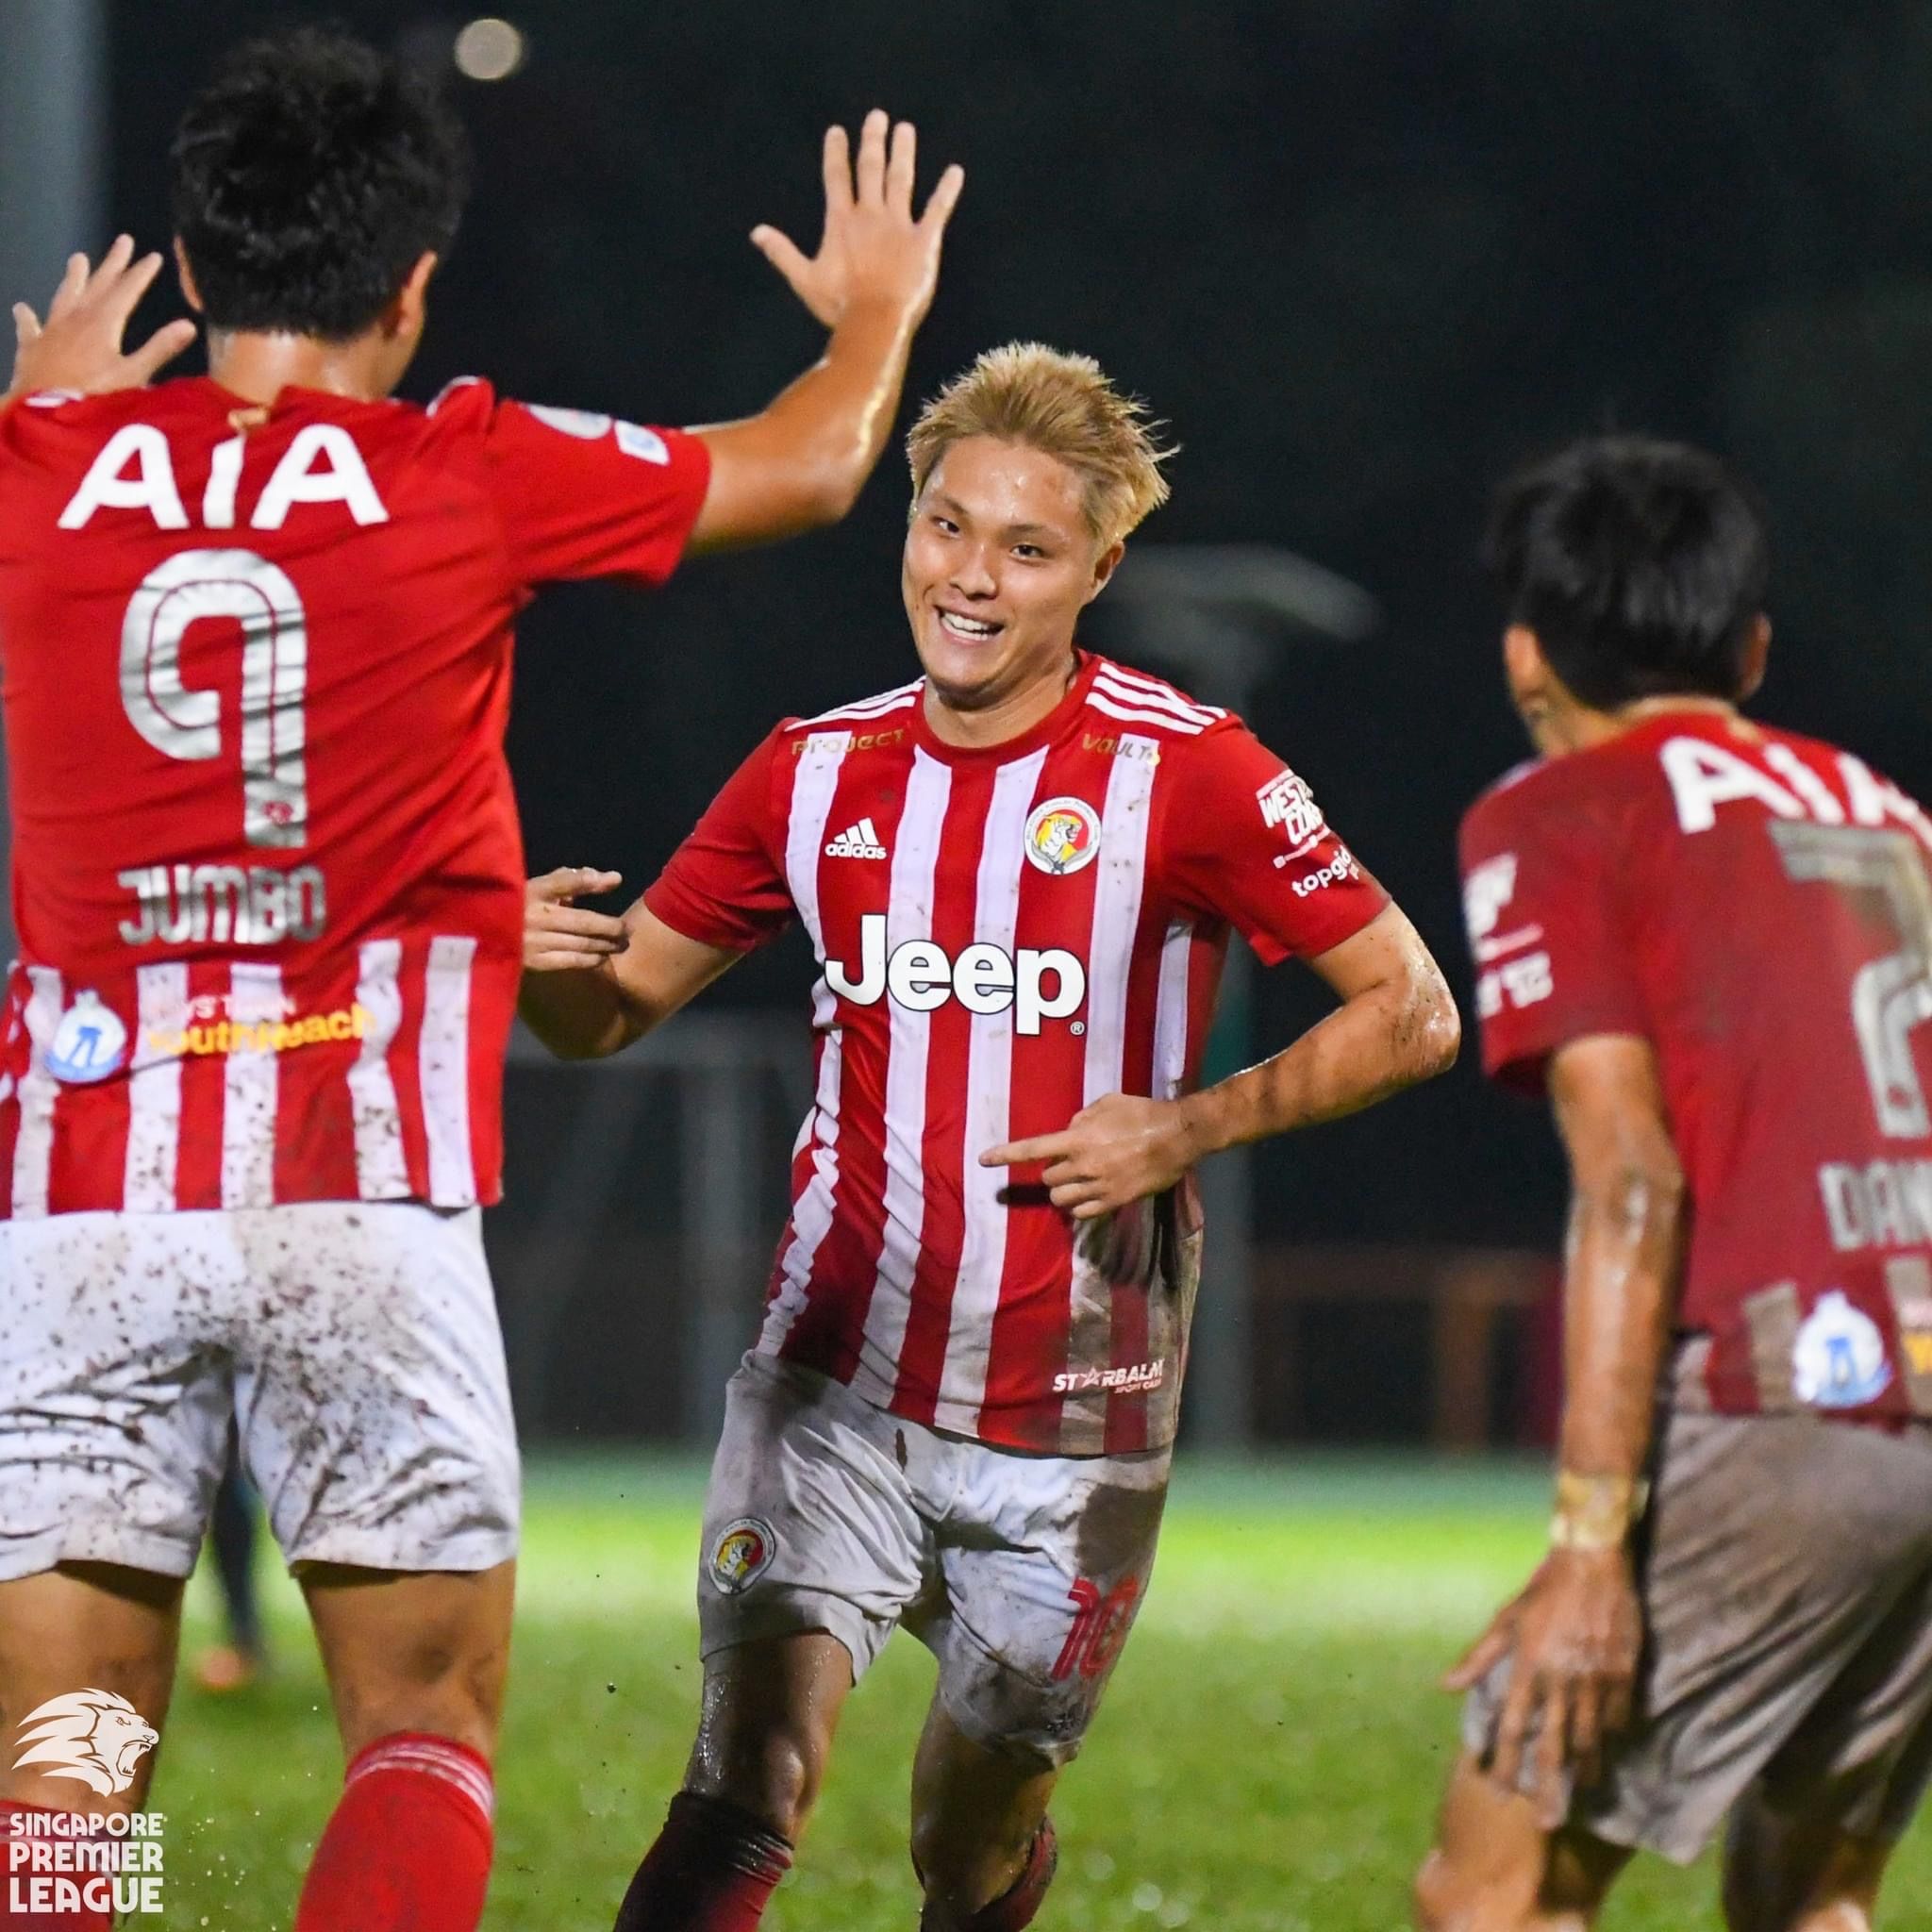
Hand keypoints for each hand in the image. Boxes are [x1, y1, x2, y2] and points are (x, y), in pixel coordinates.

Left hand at [8, 236, 196, 402]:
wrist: (43, 411)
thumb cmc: (93, 397)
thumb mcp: (134, 375)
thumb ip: (159, 349)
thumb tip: (189, 325)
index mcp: (103, 323)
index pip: (126, 291)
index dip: (141, 273)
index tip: (153, 256)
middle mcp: (76, 318)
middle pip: (97, 285)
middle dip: (112, 263)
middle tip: (122, 241)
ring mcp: (51, 330)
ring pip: (64, 295)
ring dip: (73, 277)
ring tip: (77, 257)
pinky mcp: (32, 347)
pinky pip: (30, 327)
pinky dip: (28, 317)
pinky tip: (22, 308)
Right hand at [524, 868, 626, 972]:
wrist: (480, 935)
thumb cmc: (517, 907)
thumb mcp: (537, 887)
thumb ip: (570, 879)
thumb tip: (611, 878)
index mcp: (532, 890)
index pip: (565, 882)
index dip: (590, 881)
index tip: (616, 880)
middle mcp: (534, 915)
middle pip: (582, 920)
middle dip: (610, 926)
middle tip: (627, 930)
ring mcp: (533, 940)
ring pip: (580, 943)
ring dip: (605, 944)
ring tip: (621, 945)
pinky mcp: (533, 961)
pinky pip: (569, 960)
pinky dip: (589, 959)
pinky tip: (601, 957)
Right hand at [752, 110, 963, 331]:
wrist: (876, 321)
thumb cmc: (839, 306)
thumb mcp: (805, 279)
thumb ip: (782, 252)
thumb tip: (756, 232)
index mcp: (841, 222)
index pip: (836, 177)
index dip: (837, 153)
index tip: (838, 132)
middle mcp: (870, 215)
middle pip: (871, 168)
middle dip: (873, 140)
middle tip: (877, 117)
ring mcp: (899, 225)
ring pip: (901, 179)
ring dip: (903, 152)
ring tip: (905, 130)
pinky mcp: (924, 241)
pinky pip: (938, 209)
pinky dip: (947, 190)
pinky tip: (955, 172)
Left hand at [980, 1092, 1201, 1219]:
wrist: (1179, 1136)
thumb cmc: (1143, 1113)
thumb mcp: (1108, 1103)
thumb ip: (1082, 1117)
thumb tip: (1070, 1131)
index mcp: (1079, 1139)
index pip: (1033, 1149)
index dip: (1006, 1155)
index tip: (984, 1160)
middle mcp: (1084, 1166)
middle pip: (1048, 1179)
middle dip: (1052, 1171)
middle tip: (1069, 1163)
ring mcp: (1099, 1187)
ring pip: (1061, 1200)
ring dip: (1063, 1191)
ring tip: (1077, 1181)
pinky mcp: (1115, 1202)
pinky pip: (1083, 1213)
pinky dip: (1079, 1207)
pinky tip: (1088, 1196)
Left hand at [1443, 1546, 1642, 1825]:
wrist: (1594, 1561)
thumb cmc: (1544, 1589)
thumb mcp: (1507, 1619)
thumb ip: (1479, 1657)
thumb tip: (1444, 1685)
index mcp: (1528, 1667)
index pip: (1512, 1726)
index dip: (1504, 1761)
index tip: (1499, 1790)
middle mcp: (1561, 1680)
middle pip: (1553, 1745)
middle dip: (1548, 1787)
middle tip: (1545, 1822)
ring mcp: (1596, 1680)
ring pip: (1589, 1737)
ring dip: (1584, 1768)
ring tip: (1582, 1793)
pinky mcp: (1624, 1673)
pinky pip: (1619, 1716)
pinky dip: (1613, 1735)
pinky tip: (1609, 1750)